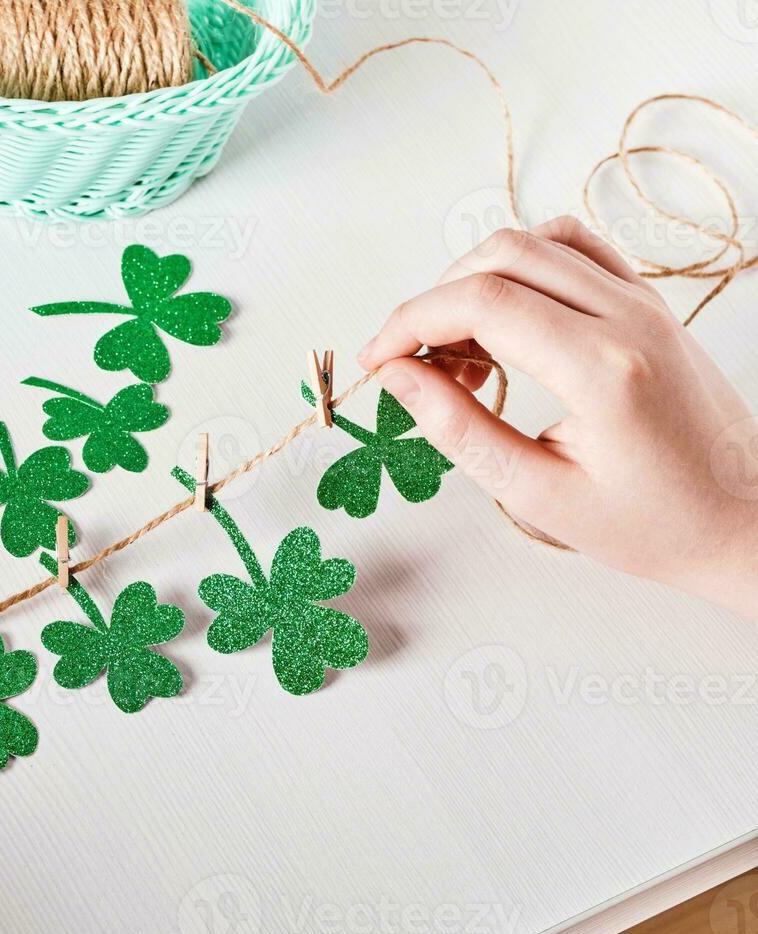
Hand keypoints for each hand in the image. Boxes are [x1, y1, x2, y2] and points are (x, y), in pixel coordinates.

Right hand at [358, 216, 757, 617]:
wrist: (745, 520)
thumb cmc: (650, 526)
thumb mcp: (538, 494)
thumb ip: (459, 428)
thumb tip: (397, 376)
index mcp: (603, 369)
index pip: (481, 302)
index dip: (410, 322)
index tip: (377, 363)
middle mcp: (628, 317)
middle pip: (501, 257)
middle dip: (434, 303)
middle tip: (413, 367)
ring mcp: (645, 302)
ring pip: (533, 243)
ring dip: (474, 283)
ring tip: (462, 357)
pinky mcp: (650, 303)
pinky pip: (573, 250)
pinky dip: (521, 269)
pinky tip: (506, 325)